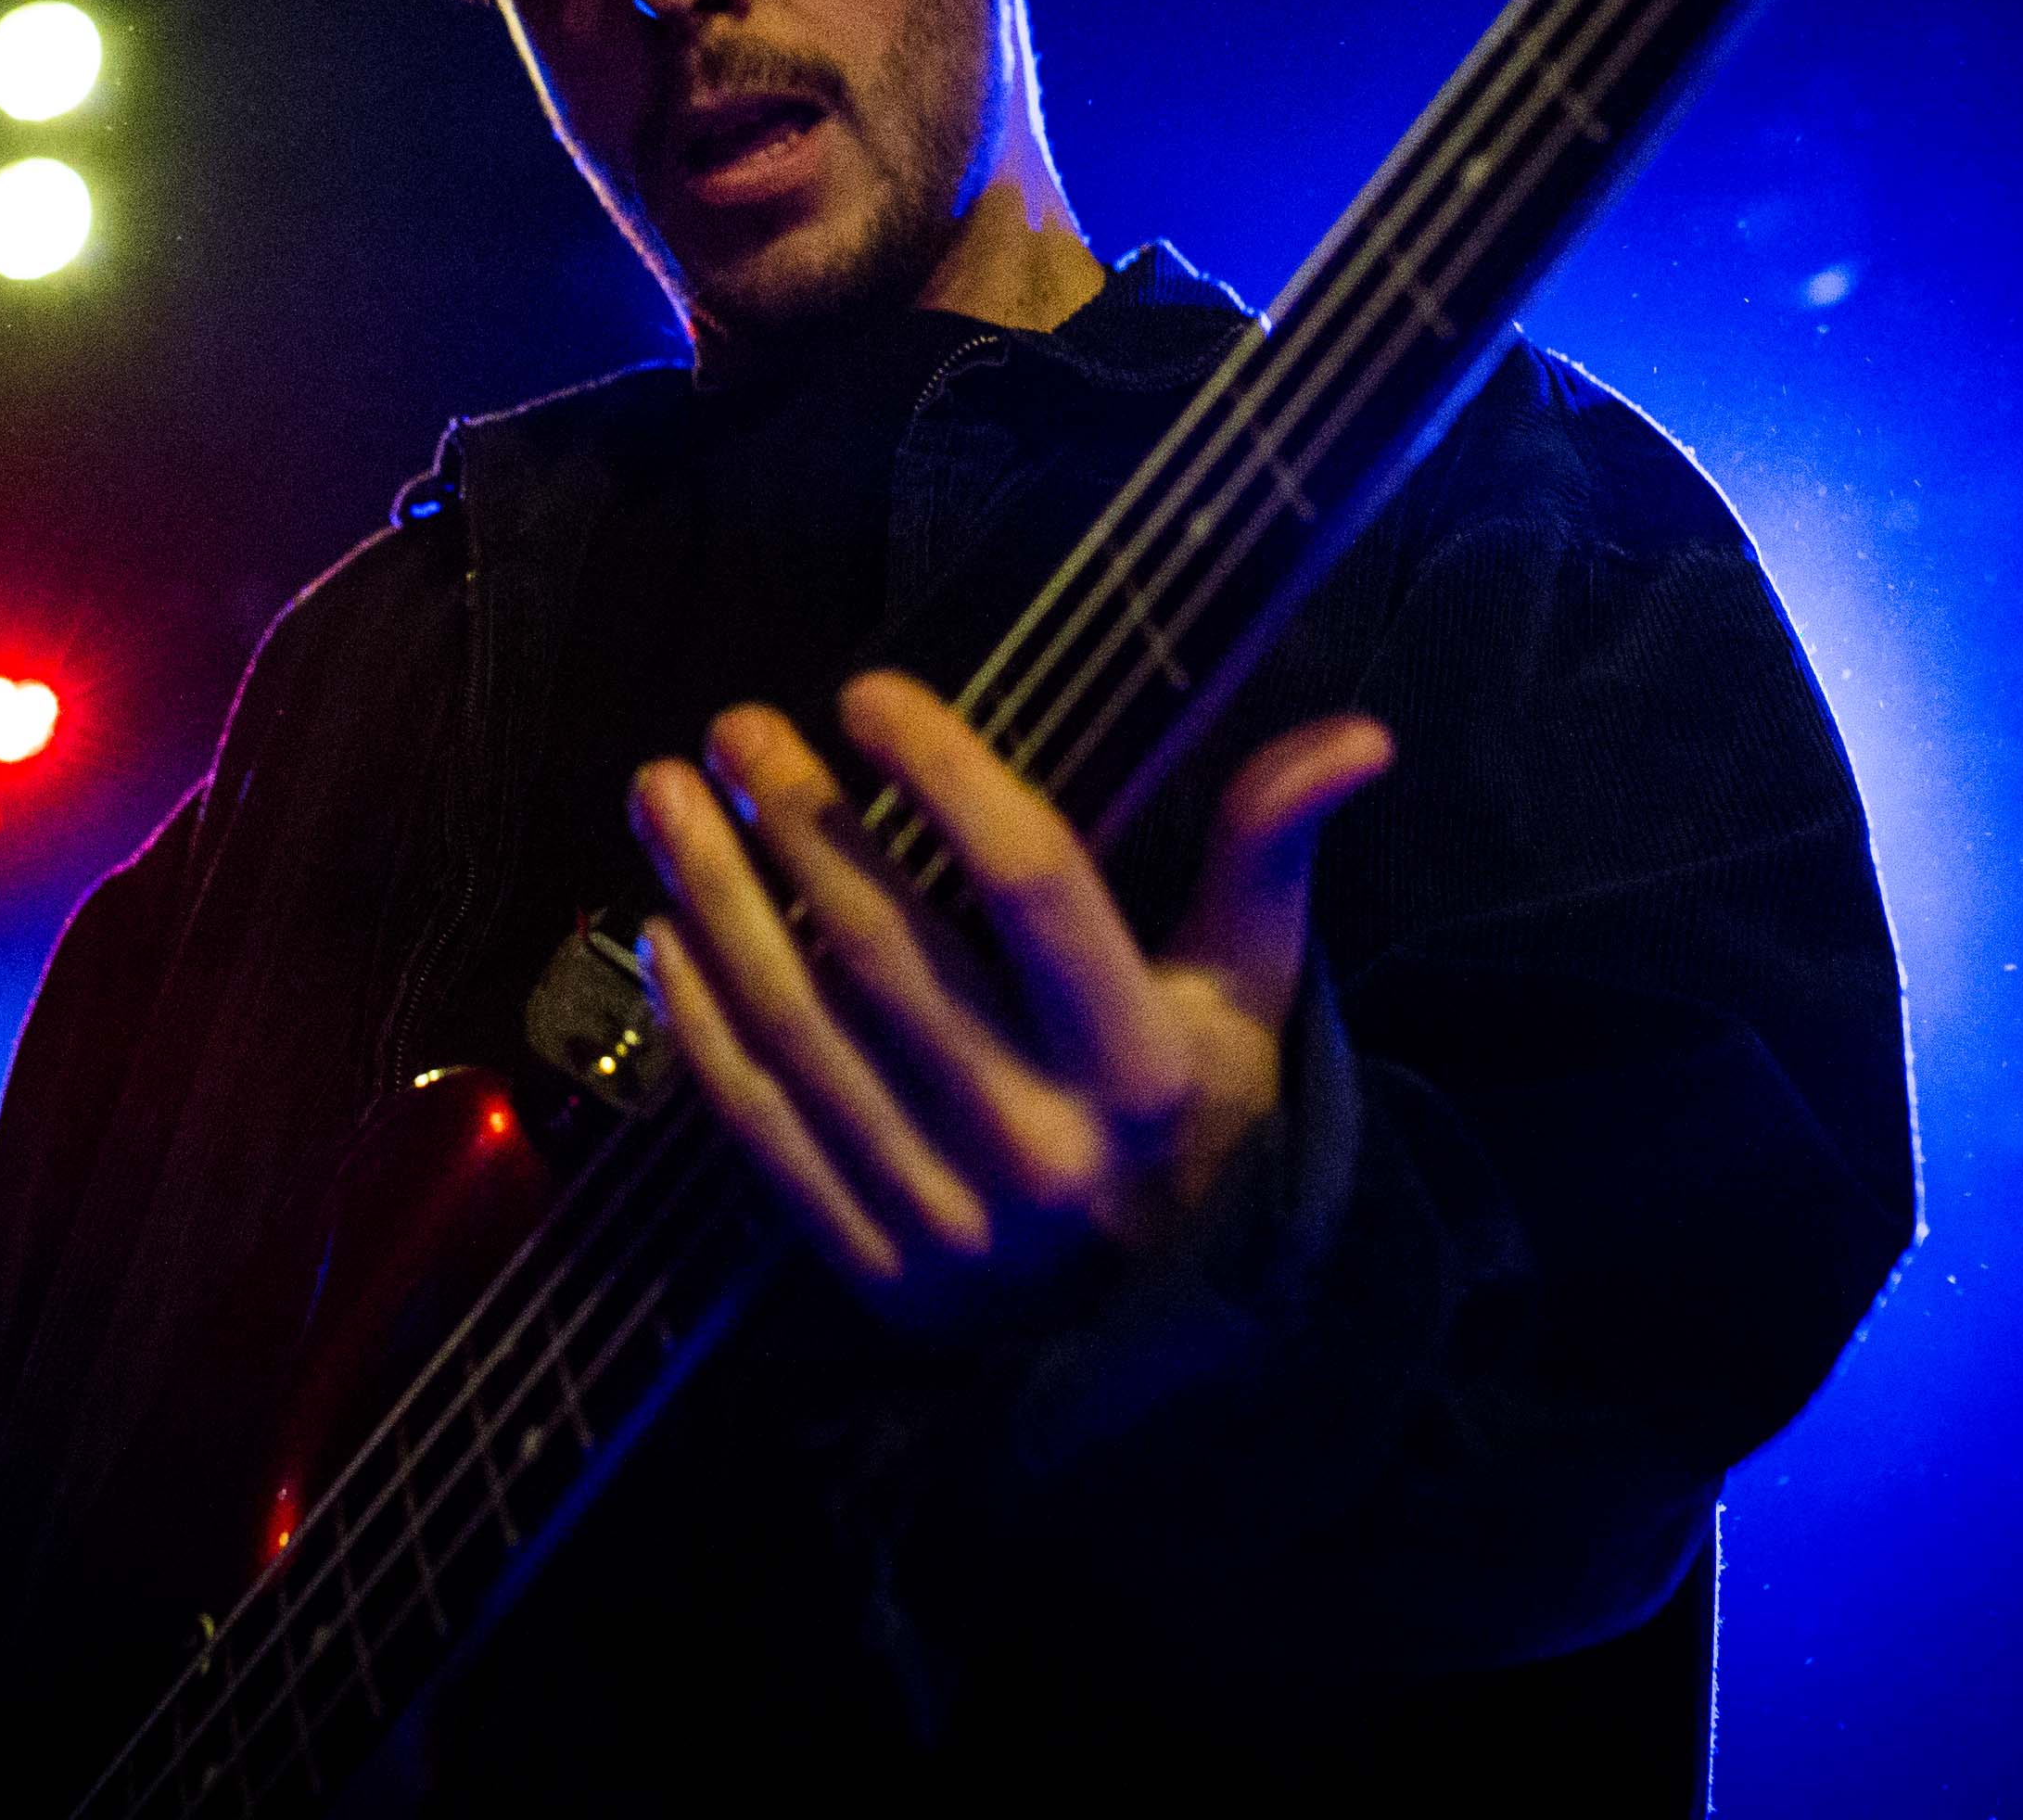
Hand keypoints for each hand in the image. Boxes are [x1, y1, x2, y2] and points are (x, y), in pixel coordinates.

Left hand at [629, 667, 1391, 1321]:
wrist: (1155, 1332)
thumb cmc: (1198, 1116)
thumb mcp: (1245, 993)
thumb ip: (1269, 856)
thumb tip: (1358, 736)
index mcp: (1147, 1065)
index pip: (1035, 886)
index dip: (947, 776)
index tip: (868, 690)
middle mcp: (1044, 1144)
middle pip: (891, 949)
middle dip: (799, 821)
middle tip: (737, 726)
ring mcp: (947, 1216)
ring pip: (802, 1027)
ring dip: (717, 899)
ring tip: (665, 795)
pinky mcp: (871, 1268)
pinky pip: (759, 1123)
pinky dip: (700, 1019)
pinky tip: (664, 926)